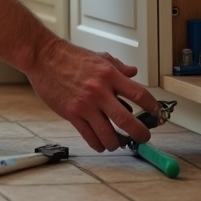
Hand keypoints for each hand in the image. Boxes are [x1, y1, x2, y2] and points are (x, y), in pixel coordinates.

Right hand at [25, 39, 158, 151]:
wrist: (43, 56)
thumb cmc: (69, 56)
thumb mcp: (98, 57)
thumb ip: (117, 66)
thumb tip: (133, 72)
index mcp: (109, 74)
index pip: (139, 94)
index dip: (152, 107)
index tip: (156, 114)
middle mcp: (99, 90)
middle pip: (127, 120)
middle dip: (140, 134)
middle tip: (143, 137)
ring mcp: (85, 104)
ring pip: (108, 134)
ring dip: (117, 143)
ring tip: (118, 143)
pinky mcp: (71, 113)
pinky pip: (89, 136)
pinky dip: (98, 144)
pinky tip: (101, 143)